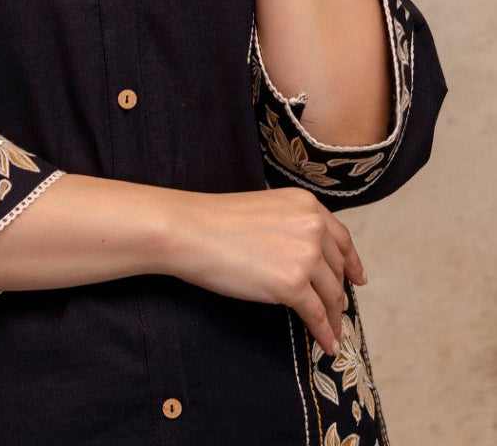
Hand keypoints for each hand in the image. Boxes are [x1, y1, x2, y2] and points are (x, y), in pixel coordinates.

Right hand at [164, 186, 365, 355]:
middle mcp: (313, 227)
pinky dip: (324, 332)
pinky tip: (326, 344)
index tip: (358, 279)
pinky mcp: (293, 285)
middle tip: (338, 310)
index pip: (341, 238)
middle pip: (337, 268)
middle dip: (339, 292)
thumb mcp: (267, 211)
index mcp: (307, 205)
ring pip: (331, 294)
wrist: (191, 231)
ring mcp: (305, 256)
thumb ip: (293, 228)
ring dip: (334, 316)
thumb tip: (309, 261)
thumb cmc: (216, 221)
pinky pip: (317, 315)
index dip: (353, 262)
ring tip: (333, 332)